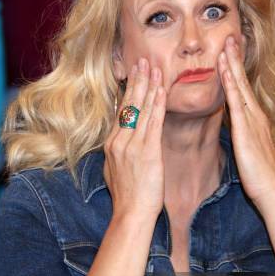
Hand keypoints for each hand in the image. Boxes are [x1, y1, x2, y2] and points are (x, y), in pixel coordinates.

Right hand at [103, 57, 166, 219]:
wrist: (131, 215)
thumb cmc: (127, 199)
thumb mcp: (115, 172)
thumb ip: (117, 155)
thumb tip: (118, 146)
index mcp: (112, 145)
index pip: (121, 112)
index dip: (128, 92)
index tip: (132, 75)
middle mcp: (119, 141)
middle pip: (128, 104)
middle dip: (136, 81)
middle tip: (142, 60)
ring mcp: (132, 146)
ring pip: (141, 109)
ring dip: (149, 86)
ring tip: (154, 67)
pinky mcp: (148, 152)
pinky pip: (154, 122)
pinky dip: (158, 104)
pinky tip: (162, 90)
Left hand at [217, 36, 274, 211]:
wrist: (272, 191)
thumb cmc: (260, 177)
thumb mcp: (250, 153)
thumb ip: (244, 139)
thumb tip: (237, 134)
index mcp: (254, 121)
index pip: (243, 90)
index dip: (237, 71)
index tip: (231, 52)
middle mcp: (255, 116)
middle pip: (243, 82)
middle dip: (236, 58)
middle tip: (230, 36)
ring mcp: (252, 121)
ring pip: (240, 86)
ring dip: (233, 64)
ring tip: (227, 43)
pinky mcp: (246, 129)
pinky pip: (236, 102)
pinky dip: (231, 84)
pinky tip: (225, 69)